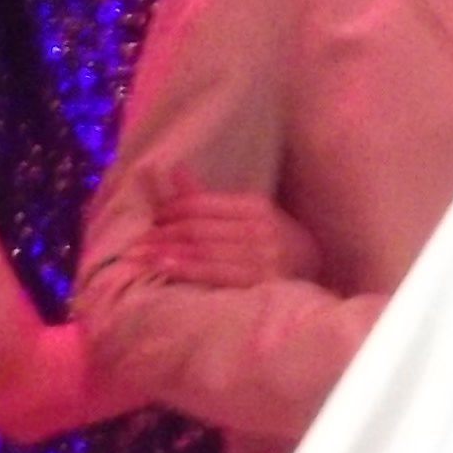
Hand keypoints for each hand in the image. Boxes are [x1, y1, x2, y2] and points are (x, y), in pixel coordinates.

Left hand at [132, 177, 315, 290]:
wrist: (315, 274)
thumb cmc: (274, 242)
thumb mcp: (247, 215)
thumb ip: (206, 198)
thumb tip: (173, 169)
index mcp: (255, 207)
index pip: (202, 205)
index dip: (171, 210)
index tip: (152, 218)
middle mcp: (260, 230)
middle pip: (198, 229)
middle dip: (163, 234)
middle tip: (137, 241)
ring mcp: (263, 258)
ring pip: (203, 251)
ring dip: (166, 253)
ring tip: (140, 256)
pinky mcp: (262, 283)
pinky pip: (215, 274)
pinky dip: (186, 269)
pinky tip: (164, 268)